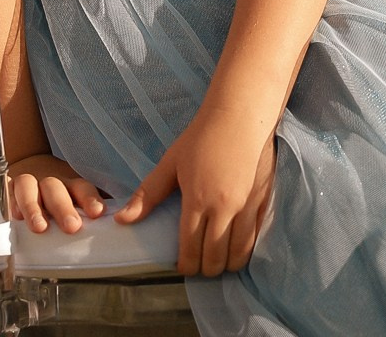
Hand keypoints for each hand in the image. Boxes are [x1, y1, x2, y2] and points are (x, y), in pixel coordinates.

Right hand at [12, 152, 106, 234]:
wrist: (28, 168)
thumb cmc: (56, 198)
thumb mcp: (72, 204)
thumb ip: (86, 217)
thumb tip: (110, 237)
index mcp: (69, 186)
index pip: (81, 188)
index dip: (89, 199)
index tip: (97, 213)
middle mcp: (48, 182)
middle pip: (55, 188)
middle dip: (63, 207)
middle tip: (72, 227)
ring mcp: (26, 183)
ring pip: (28, 186)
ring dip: (34, 207)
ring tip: (39, 228)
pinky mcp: (6, 188)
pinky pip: (4, 191)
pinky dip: (8, 201)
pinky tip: (13, 216)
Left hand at [116, 106, 277, 275]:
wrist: (241, 116)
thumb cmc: (202, 137)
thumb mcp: (171, 163)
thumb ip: (149, 195)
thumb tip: (123, 220)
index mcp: (198, 200)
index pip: (190, 248)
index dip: (185, 265)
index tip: (182, 266)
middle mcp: (224, 209)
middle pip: (215, 257)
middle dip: (204, 269)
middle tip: (198, 266)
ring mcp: (246, 207)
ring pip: (238, 254)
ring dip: (226, 265)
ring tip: (216, 262)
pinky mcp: (262, 201)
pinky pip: (254, 239)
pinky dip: (244, 251)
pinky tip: (235, 249)